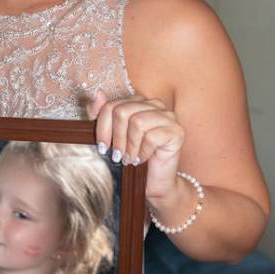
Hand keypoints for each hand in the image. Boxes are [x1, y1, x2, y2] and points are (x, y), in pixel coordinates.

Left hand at [87, 88, 184, 202]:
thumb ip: (103, 115)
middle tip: (116, 155)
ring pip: (137, 122)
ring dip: (129, 146)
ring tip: (128, 158)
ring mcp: (168, 117)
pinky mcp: (177, 132)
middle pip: (123, 112)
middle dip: (116, 137)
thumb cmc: (133, 157)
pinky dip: (142, 152)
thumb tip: (97, 93)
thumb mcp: (112, 135)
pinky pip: (152, 137)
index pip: (112, 105)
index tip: (102, 146)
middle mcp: (155, 104)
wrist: (154, 181)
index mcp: (138, 101)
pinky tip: (141, 159)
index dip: (102, 127)